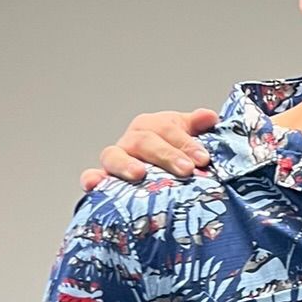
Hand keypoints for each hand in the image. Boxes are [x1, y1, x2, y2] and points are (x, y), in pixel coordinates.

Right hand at [81, 108, 217, 189]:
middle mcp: (132, 140)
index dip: (186, 143)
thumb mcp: (187, 136)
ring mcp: (116, 159)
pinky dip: (92, 179)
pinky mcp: (104, 178)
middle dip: (166, 155)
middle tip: (186, 170)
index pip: (168, 130)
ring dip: (126, 164)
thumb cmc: (174, 153)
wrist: (160, 174)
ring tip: (139, 174)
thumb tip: (209, 117)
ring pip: (114, 156)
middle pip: (144, 142)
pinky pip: (93, 176)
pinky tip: (94, 185)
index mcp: (152, 126)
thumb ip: (196, 127)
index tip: (203, 159)